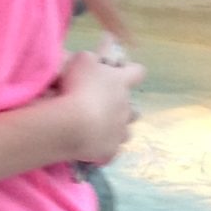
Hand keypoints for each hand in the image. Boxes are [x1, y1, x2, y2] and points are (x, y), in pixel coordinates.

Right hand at [44, 50, 142, 168]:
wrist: (73, 125)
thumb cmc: (77, 87)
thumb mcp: (81, 61)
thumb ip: (91, 59)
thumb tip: (96, 59)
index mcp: (121, 82)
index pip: (137, 72)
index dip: (131, 71)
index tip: (122, 72)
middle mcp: (126, 107)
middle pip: (134, 108)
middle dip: (122, 107)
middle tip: (103, 106)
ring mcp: (120, 131)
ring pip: (126, 132)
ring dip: (116, 129)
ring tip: (99, 130)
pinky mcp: (110, 151)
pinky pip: (110, 151)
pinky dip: (103, 149)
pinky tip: (90, 149)